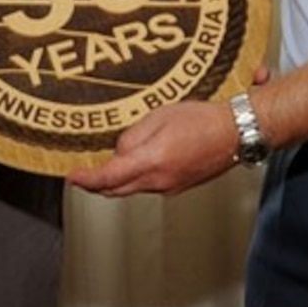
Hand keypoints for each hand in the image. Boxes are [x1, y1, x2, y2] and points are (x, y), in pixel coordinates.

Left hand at [67, 100, 239, 196]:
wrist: (235, 133)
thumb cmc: (203, 120)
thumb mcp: (160, 116)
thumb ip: (133, 136)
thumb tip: (120, 152)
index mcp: (151, 162)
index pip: (108, 178)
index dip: (86, 180)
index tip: (72, 177)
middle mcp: (159, 181)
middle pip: (116, 190)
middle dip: (95, 185)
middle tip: (81, 177)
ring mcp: (170, 187)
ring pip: (132, 188)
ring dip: (115, 181)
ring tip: (105, 167)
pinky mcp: (179, 186)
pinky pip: (148, 185)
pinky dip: (134, 178)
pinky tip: (135, 165)